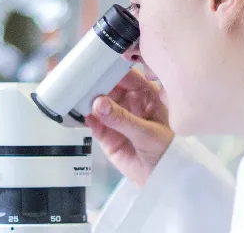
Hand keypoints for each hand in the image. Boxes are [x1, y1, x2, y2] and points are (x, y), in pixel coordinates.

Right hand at [85, 69, 173, 186]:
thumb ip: (123, 118)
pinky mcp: (107, 135)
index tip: (97, 65)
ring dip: (88, 99)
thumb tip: (98, 103)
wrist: (164, 179)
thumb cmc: (167, 151)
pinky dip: (84, 117)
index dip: (113, 69)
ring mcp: (117, 119)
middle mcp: (131, 103)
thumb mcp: (147, 132)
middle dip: (96, 83)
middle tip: (81, 80)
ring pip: (99, 103)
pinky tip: (77, 112)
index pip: (127, 76)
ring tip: (76, 94)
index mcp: (147, 95)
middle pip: (110, 87)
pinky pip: (93, 122)